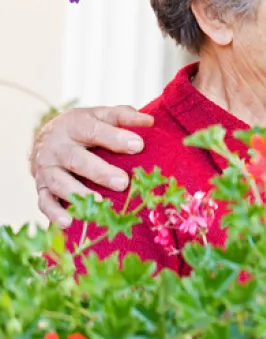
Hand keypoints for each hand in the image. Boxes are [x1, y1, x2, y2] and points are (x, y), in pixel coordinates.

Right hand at [32, 106, 151, 226]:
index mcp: (73, 126)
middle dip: (100, 172)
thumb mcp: (100, 115)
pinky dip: (55, 214)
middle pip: (76, 159)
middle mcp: (56, 148)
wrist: (44, 137)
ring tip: (100, 204)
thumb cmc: (83, 127)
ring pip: (60, 183)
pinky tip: (69, 223)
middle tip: (123, 182)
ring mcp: (47, 169)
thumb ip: (124, 116)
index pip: (94, 131)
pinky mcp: (41, 188)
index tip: (138, 146)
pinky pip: (45, 202)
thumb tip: (150, 121)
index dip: (116, 138)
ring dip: (79, 195)